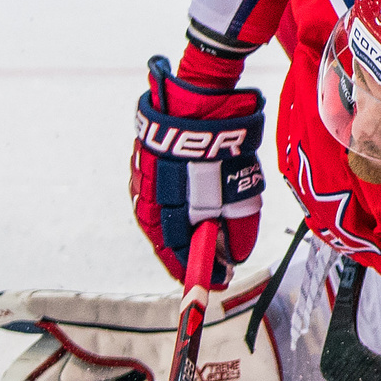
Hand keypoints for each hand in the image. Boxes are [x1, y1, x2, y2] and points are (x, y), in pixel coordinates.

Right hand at [129, 55, 263, 286]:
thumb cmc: (222, 147)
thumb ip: (237, 227)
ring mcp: (141, 177)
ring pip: (158, 215)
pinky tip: (189, 208)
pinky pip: (157, 193)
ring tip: (202, 240)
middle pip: (164, 238)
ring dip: (179, 230)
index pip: (176, 253)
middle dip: (187, 254)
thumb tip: (233, 256)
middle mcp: (147, 197)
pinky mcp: (144, 161)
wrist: (201, 97)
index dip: (197, 270)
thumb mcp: (239, 192)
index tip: (215, 282)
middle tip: (209, 266)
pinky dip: (173, 207)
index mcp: (166, 209)